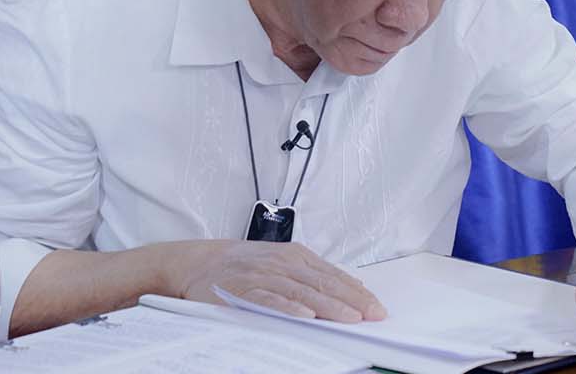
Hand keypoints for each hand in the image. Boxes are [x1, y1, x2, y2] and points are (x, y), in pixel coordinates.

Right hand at [165, 240, 386, 322]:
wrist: (199, 262)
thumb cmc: (244, 265)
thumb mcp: (281, 261)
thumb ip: (311, 274)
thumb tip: (351, 288)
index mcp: (296, 256)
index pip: (333, 275)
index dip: (356, 292)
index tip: (377, 307)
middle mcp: (283, 263)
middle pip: (324, 283)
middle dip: (351, 301)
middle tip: (373, 315)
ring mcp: (264, 275)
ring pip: (303, 292)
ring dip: (328, 306)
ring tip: (350, 318)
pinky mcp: (244, 289)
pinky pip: (270, 300)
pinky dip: (289, 308)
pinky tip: (306, 316)